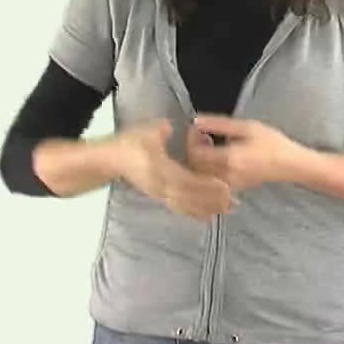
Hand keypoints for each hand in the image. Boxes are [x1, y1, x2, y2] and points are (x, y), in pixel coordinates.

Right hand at [108, 118, 233, 221]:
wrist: (111, 160)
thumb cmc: (129, 143)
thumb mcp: (145, 132)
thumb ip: (160, 131)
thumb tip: (170, 127)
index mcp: (160, 169)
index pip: (186, 180)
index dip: (205, 184)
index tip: (224, 185)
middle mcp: (161, 185)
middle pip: (190, 196)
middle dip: (211, 200)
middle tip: (233, 201)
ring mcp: (160, 193)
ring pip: (186, 205)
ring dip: (206, 208)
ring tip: (226, 210)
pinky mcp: (159, 196)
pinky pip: (179, 207)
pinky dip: (194, 212)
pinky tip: (207, 216)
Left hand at [187, 115, 297, 190]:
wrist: (291, 164)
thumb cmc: (272, 143)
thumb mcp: (247, 127)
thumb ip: (219, 124)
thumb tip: (196, 120)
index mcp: (229, 159)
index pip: (195, 153)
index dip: (191, 139)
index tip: (197, 127)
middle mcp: (226, 175)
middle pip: (195, 166)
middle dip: (193, 148)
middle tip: (202, 134)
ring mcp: (229, 184)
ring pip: (201, 175)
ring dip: (199, 159)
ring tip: (210, 143)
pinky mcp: (233, 187)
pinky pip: (211, 180)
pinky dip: (207, 168)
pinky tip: (218, 155)